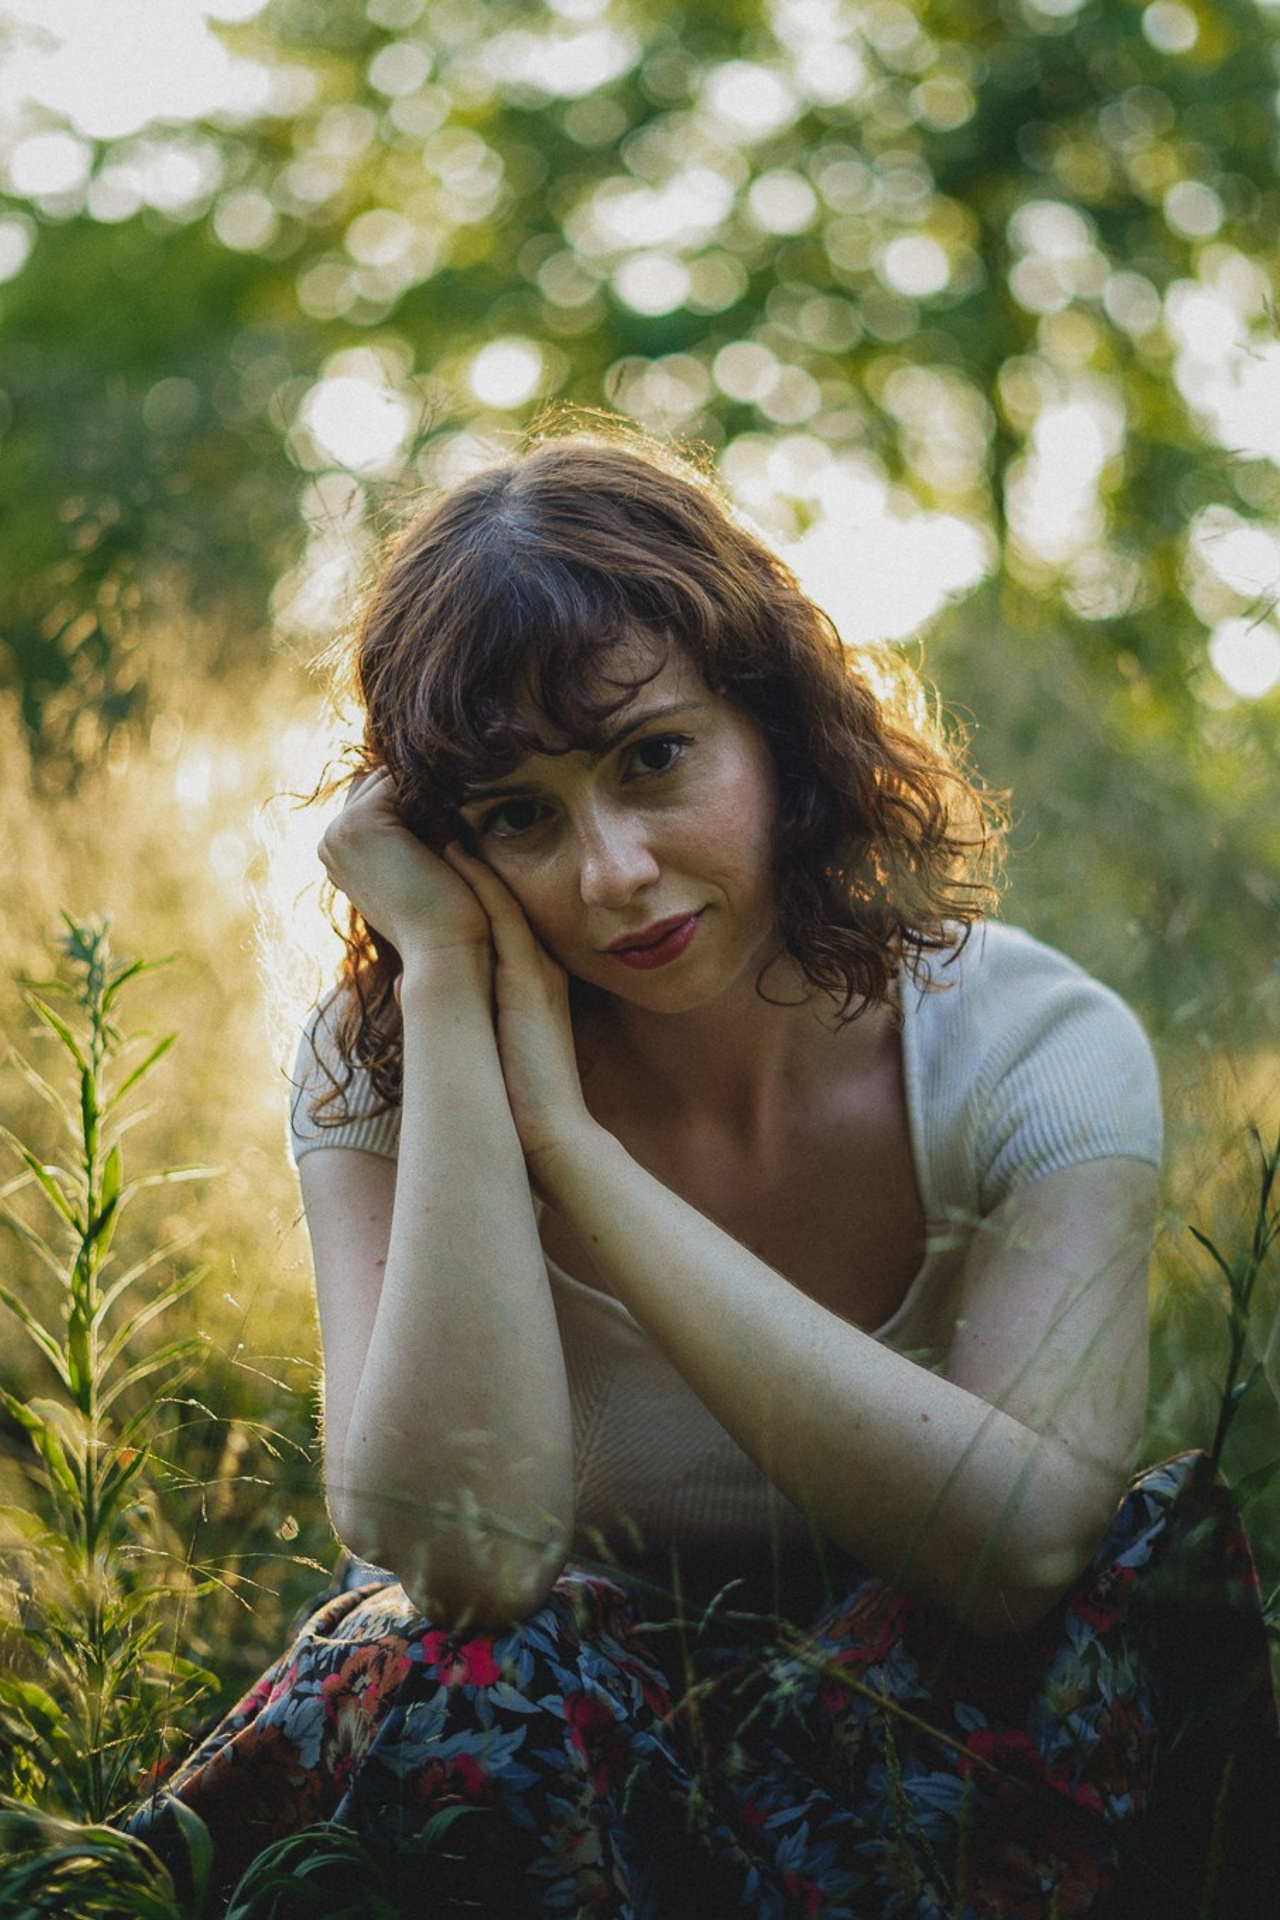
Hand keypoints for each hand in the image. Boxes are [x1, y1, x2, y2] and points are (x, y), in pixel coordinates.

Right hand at [319, 771, 491, 958]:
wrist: (443, 949)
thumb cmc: (440, 916)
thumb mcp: (412, 870)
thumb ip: (402, 836)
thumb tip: (421, 791)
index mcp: (336, 855)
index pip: (372, 799)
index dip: (411, 806)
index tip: (439, 839)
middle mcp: (329, 841)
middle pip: (377, 784)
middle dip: (412, 797)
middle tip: (444, 840)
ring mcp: (339, 830)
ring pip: (387, 781)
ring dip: (421, 798)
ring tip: (443, 843)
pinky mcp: (361, 821)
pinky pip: (400, 781)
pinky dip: (429, 800)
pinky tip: (443, 838)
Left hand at [442, 844, 594, 1185]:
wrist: (549, 1132)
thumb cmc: (519, 1098)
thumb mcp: (482, 1039)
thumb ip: (448, 1007)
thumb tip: (402, 987)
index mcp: (531, 977)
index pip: (503, 912)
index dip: (478, 872)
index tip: (449, 836)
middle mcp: (537, 965)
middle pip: (505, 894)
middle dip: (479, 851)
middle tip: (449, 810)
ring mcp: (536, 969)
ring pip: (505, 896)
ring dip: (478, 855)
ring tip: (448, 814)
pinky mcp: (529, 981)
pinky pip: (505, 919)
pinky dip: (482, 883)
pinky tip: (457, 851)